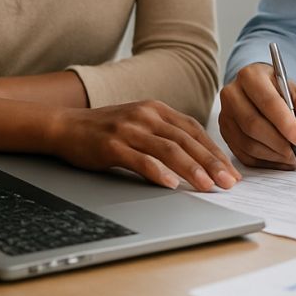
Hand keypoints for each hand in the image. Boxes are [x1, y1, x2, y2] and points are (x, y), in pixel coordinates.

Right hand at [47, 100, 240, 191]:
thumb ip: (165, 135)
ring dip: (192, 169)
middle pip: (187, 140)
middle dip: (211, 162)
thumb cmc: (105, 130)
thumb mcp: (140, 124)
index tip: (231, 170)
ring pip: (169, 149)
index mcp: (157, 110)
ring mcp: (129, 129)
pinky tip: (171, 185)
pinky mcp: (112, 145)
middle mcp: (147, 115)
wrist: (65, 126)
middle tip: (229, 181)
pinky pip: (140, 159)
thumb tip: (197, 158)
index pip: (194, 130)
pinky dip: (158, 172)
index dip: (215, 151)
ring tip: (208, 186)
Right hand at [218, 63, 295, 168]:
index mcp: (252, 75)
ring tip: (290, 156)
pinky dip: (264, 161)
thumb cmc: (288, 96)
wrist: (272, 98)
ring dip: (272, 154)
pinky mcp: (225, 133)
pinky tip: (279, 159)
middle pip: (253, 124)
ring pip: (247, 142)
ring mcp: (225, 115)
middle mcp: (232, 93)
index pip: (268, 101)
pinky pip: (242, 154)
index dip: (284, 123)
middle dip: (278, 143)